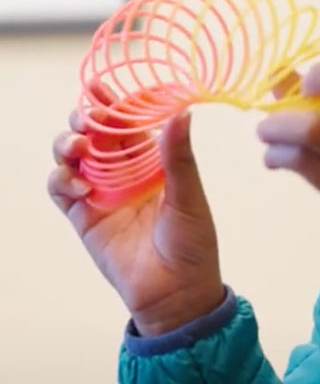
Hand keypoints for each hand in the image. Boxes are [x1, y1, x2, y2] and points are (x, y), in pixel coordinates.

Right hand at [48, 82, 224, 335]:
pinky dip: (61, 179)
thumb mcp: (190, 198)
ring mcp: (102, 193)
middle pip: (96, 134)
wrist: (177, 294)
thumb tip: (182, 112)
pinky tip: (79, 184)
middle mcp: (126, 174)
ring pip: (72, 155)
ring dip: (68, 144)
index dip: (115, 105)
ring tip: (79, 149)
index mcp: (155, 164)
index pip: (130, 125)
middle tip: (87, 117)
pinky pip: (60, 188)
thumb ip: (179, 158)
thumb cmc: (193, 246)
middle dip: (86, 118)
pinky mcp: (84, 216)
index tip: (104, 89)